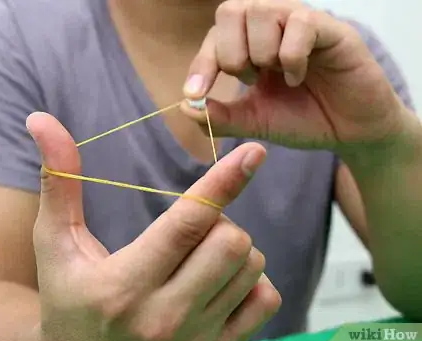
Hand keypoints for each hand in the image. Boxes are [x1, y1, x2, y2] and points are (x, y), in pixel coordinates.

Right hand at [26, 112, 280, 340]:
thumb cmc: (68, 300)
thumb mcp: (56, 245)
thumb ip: (58, 183)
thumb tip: (41, 119)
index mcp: (124, 285)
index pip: (187, 223)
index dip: (223, 182)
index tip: (254, 152)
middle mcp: (166, 317)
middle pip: (231, 241)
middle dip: (218, 221)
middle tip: (191, 228)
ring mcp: (198, 340)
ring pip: (251, 265)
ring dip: (232, 247)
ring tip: (198, 257)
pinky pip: (266, 299)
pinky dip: (251, 281)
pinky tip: (219, 284)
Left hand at [182, 0, 406, 150]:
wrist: (349, 132)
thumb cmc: (303, 120)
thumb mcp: (255, 122)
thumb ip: (222, 116)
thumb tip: (187, 108)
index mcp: (252, 45)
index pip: (215, 35)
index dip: (201, 63)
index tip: (194, 94)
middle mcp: (273, 28)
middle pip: (231, 11)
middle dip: (231, 54)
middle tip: (251, 79)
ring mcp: (301, 24)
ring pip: (261, 11)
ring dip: (261, 53)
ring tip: (279, 77)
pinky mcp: (330, 30)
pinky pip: (300, 23)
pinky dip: (291, 56)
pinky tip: (299, 77)